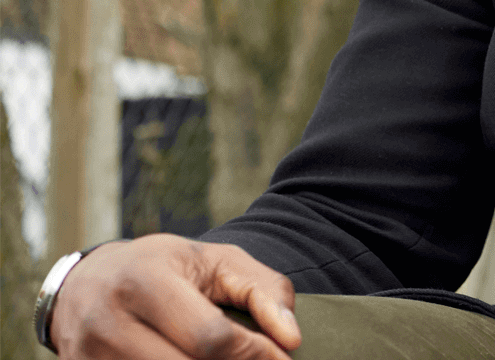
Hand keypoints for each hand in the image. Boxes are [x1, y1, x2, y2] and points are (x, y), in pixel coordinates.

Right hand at [49, 234, 301, 358]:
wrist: (85, 283)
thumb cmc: (165, 268)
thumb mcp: (217, 261)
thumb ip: (263, 291)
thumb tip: (291, 339)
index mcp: (144, 281)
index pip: (209, 338)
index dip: (254, 354)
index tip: (283, 358)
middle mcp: (107, 323)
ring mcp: (87, 358)